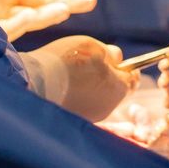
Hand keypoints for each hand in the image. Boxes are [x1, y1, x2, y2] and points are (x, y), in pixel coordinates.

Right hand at [23, 36, 137, 120]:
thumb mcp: (95, 47)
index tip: (118, 62)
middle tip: (92, 64)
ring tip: (75, 74)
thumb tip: (118, 59)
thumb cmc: (69, 61)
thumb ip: (111, 53)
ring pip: (98, 98)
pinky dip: (79, 95)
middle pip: (114, 90)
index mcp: (118, 89)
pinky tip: (66, 85)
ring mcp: (90, 116)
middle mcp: (108, 107)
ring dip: (92, 86)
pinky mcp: (73, 119)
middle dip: (108, 77)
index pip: (132, 80)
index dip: (128, 69)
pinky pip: (83, 104)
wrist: (36, 82)